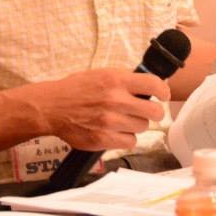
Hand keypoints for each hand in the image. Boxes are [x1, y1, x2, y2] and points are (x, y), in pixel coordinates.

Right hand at [34, 69, 170, 150]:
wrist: (52, 106)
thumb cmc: (76, 89)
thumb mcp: (102, 74)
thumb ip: (125, 79)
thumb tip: (149, 85)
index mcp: (116, 80)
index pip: (154, 84)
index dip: (163, 91)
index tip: (163, 95)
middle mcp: (115, 99)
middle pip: (154, 111)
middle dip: (154, 112)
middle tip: (147, 111)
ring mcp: (110, 121)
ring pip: (142, 127)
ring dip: (137, 124)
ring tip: (124, 120)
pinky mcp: (104, 139)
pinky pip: (130, 142)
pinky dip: (127, 138)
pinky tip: (117, 131)